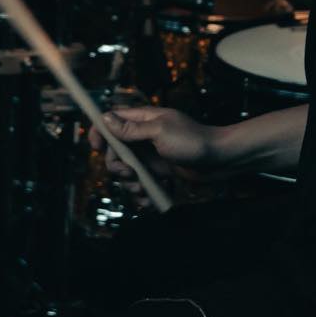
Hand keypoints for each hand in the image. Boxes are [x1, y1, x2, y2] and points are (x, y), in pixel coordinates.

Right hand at [89, 106, 220, 186]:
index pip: (111, 120)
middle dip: (117, 166)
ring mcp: (149, 155)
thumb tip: (106, 119)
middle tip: (131, 173)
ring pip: (125, 171)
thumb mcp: (160, 131)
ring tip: (143, 189)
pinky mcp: (157, 172)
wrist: (219, 160)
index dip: (99, 132)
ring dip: (130, 184)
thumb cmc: (194, 141)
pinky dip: (142, 193)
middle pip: (114, 151)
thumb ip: (132, 128)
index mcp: (143, 119)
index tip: (96, 146)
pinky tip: (149, 198)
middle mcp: (143, 137)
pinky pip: (140, 183)